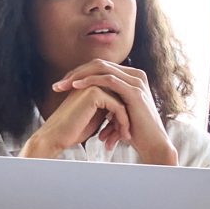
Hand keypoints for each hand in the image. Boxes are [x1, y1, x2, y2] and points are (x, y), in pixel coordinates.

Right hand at [22, 81, 129, 159]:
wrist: (55, 137)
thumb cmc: (73, 130)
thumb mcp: (95, 116)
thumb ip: (108, 107)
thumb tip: (126, 109)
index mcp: (91, 86)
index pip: (117, 97)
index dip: (123, 114)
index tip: (125, 130)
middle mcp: (92, 82)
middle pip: (121, 98)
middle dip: (126, 117)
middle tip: (127, 135)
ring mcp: (93, 86)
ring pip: (121, 102)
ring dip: (125, 121)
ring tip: (125, 137)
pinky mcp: (94, 94)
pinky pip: (118, 107)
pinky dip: (122, 122)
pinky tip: (123, 135)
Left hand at [44, 60, 176, 163]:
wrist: (151, 143)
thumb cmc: (134, 131)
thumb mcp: (118, 111)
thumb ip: (108, 101)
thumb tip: (87, 98)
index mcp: (131, 77)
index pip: (101, 67)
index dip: (80, 73)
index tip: (62, 85)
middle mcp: (136, 75)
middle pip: (99, 64)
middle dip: (76, 73)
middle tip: (58, 85)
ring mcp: (136, 81)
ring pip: (102, 68)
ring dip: (79, 76)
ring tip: (63, 86)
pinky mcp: (134, 91)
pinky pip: (108, 80)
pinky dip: (90, 81)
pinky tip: (76, 86)